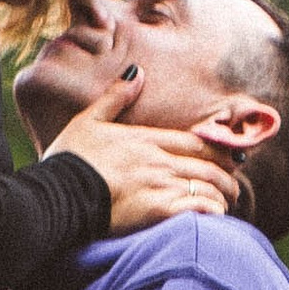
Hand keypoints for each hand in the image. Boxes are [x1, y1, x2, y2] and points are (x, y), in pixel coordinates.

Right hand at [44, 76, 235, 234]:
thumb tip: (137, 72)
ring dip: (222, 196)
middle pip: (207, 164)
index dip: (219, 149)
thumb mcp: (87, 121)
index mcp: (145, 139)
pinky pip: (198, 209)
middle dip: (227, 176)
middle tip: (234, 186)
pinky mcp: (157, 210)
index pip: (195, 141)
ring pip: (207, 186)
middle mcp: (157, 160)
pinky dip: (212, 212)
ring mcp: (158, 184)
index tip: (232, 157)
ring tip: (225, 204)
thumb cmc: (68, 160)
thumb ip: (115, 97)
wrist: (54, 195)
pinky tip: (215, 217)